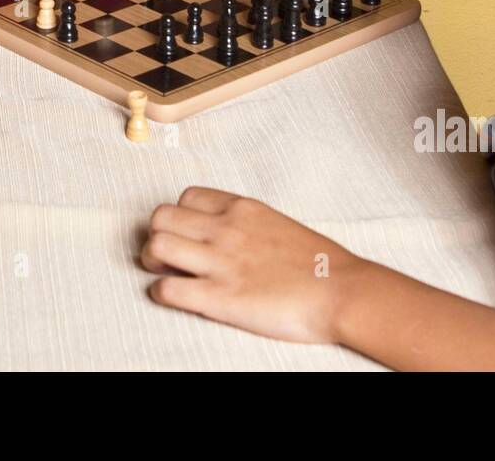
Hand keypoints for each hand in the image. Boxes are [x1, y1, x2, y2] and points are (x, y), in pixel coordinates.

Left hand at [141, 186, 367, 344]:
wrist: (342, 292)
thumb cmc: (319, 264)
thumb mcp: (278, 225)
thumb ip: (248, 224)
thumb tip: (230, 233)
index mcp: (242, 209)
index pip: (187, 196)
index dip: (181, 215)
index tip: (187, 232)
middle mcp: (225, 229)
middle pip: (161, 216)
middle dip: (157, 234)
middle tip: (167, 254)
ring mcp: (219, 263)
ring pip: (156, 246)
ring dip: (152, 261)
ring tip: (165, 272)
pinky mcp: (218, 298)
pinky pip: (167, 290)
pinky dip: (161, 293)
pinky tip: (175, 296)